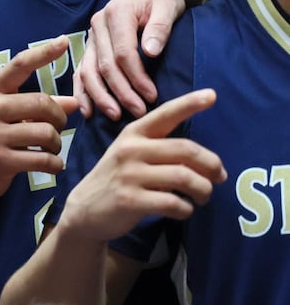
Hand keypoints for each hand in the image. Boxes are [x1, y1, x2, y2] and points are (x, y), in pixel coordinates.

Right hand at [0, 37, 77, 203]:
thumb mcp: (8, 117)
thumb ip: (37, 108)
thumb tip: (74, 102)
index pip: (19, 65)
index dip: (44, 53)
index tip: (64, 41)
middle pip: (42, 103)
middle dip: (59, 118)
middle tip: (57, 128)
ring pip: (46, 133)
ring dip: (57, 144)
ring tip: (51, 149)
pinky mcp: (0, 160)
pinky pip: (43, 160)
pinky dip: (55, 165)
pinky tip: (50, 165)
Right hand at [55, 89, 223, 245]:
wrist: (85, 209)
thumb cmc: (117, 180)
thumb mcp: (130, 154)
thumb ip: (159, 149)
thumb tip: (207, 161)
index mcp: (133, 134)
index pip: (165, 114)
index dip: (189, 103)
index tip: (212, 94)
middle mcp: (131, 149)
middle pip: (186, 150)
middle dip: (212, 165)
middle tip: (219, 178)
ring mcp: (129, 175)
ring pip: (185, 177)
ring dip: (203, 190)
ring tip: (202, 197)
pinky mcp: (130, 200)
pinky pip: (174, 203)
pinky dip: (187, 209)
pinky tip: (183, 210)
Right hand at [74, 0, 197, 119]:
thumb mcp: (168, 6)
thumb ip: (160, 27)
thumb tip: (151, 52)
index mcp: (115, 14)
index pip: (122, 53)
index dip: (136, 77)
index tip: (153, 96)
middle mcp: (97, 26)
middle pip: (104, 66)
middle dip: (120, 91)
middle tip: (139, 112)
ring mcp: (91, 38)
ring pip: (88, 71)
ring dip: (100, 96)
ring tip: (115, 115)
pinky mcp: (90, 47)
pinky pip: (81, 72)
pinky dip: (83, 92)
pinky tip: (88, 110)